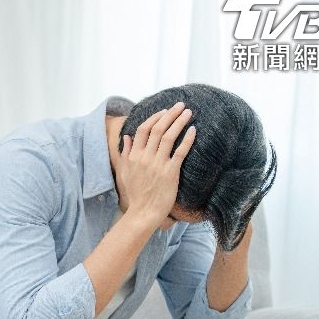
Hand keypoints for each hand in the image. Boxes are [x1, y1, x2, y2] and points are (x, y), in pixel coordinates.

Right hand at [115, 102, 195, 226]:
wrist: (143, 213)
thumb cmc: (135, 194)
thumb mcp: (125, 172)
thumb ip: (125, 153)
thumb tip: (127, 136)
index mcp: (133, 156)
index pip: (143, 130)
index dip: (154, 118)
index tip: (164, 112)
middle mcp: (145, 157)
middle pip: (157, 129)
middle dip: (170, 114)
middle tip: (180, 105)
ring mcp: (158, 164)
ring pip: (169, 137)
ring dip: (179, 122)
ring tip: (188, 112)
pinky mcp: (170, 172)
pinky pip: (180, 152)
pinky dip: (187, 139)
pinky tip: (193, 130)